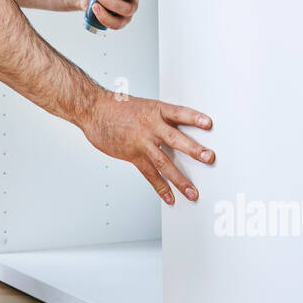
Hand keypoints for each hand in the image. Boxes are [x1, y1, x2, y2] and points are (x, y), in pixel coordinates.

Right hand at [80, 92, 213, 203]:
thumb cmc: (117, 107)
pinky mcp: (133, 155)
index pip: (178, 113)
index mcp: (156, 110)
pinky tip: (169, 197)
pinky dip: (160, 187)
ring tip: (192, 191)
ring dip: (180, 179)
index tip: (209, 124)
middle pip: (175, 139)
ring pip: (163, 162)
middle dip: (193, 150)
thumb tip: (179, 128)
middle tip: (208, 158)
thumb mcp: (143, 106)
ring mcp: (141, 142)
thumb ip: (161, 118)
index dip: (194, 117)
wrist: (94, 110)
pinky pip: (149, 174)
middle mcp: (150, 126)